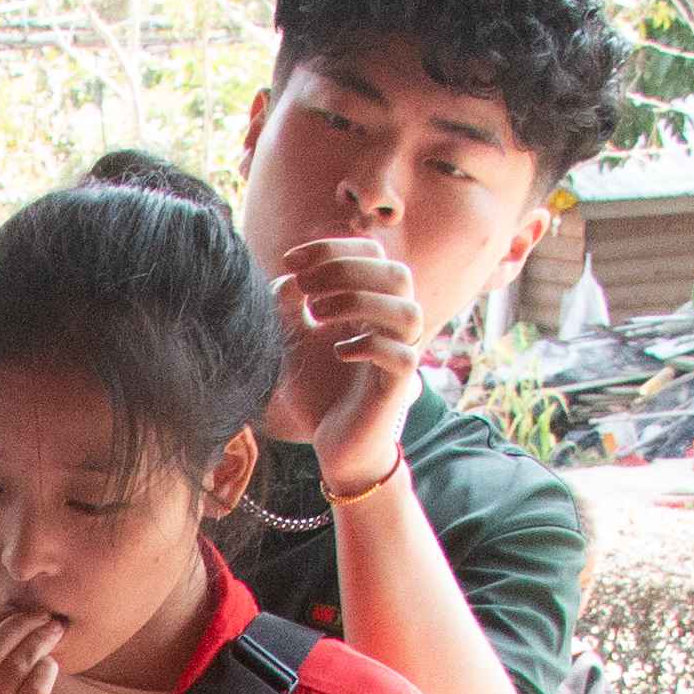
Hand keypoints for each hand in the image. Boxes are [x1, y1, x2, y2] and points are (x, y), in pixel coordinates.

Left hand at [269, 235, 426, 484]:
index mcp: (375, 303)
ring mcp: (401, 354)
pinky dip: (369, 346)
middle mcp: (394, 324)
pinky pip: (402, 356)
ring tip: (317, 314)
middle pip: (396, 273)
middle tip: (304, 287)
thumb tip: (287, 278)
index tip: (289, 261)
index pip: (373, 253)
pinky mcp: (398, 387)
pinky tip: (337, 351)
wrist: (335, 445)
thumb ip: (289, 308)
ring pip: (407, 311)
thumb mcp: (293, 342)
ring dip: (359, 302)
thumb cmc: (319, 391)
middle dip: (346, 269)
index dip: (333, 248)